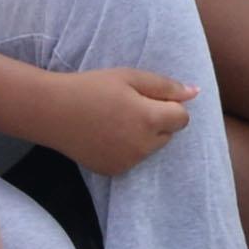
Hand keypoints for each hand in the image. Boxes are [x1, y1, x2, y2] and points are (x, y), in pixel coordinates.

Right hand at [28, 64, 198, 178]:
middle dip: (157, 121)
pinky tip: (105, 135)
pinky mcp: (114, 171)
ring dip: (142, 136)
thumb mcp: (130, 77)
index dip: (169, 105)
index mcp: (149, 119)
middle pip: (168, 134)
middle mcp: (142, 146)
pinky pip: (133, 159)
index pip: (182, 118)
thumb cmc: (91, 87)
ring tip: (114, 120)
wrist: (52, 112)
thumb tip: (196, 93)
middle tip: (127, 107)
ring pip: (150, 148)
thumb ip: (166, 86)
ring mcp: (128, 161)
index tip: (145, 97)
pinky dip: (126, 149)